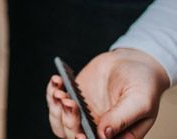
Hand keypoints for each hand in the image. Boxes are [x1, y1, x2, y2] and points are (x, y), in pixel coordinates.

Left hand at [46, 49, 169, 138]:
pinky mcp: (73, 99)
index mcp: (118, 137)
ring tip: (60, 92)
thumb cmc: (143, 84)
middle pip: (74, 135)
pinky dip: (51, 93)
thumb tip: (104, 135)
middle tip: (70, 102)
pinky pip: (55, 103)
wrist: (131, 63)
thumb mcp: (140, 101)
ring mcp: (83, 115)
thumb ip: (122, 118)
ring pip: (61, 123)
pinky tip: (57, 80)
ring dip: (56, 110)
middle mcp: (98, 130)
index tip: (81, 134)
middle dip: (69, 122)